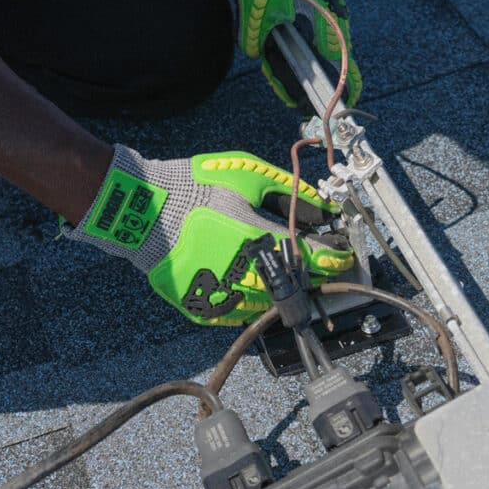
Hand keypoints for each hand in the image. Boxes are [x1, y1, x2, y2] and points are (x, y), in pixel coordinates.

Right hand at [62, 145, 353, 324]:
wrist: (143, 209)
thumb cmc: (196, 187)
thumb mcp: (247, 175)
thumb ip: (289, 194)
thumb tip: (323, 210)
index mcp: (259, 240)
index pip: (312, 258)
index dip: (334, 260)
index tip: (345, 259)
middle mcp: (245, 275)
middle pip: (294, 286)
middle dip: (310, 277)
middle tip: (316, 266)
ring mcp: (222, 296)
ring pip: (269, 305)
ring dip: (283, 293)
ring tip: (283, 277)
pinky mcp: (203, 308)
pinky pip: (239, 313)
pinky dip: (252, 303)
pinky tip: (252, 287)